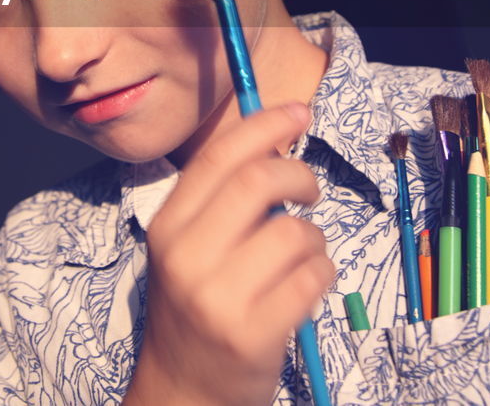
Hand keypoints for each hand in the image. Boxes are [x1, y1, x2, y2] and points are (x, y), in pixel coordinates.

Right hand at [123, 103, 332, 405]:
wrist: (182, 394)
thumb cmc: (196, 313)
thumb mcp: (187, 252)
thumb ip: (220, 205)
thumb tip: (277, 146)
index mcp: (168, 228)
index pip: (217, 158)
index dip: (263, 125)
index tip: (298, 111)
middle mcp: (187, 257)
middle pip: (258, 182)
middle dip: (299, 174)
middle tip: (310, 191)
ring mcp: (218, 298)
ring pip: (294, 232)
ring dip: (314, 238)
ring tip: (303, 256)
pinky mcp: (253, 334)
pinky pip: (312, 278)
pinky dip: (322, 273)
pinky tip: (306, 286)